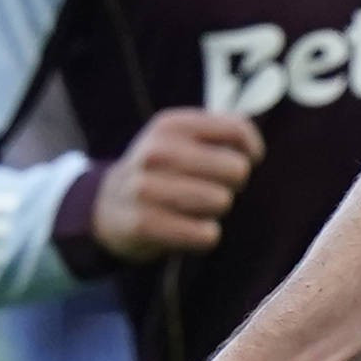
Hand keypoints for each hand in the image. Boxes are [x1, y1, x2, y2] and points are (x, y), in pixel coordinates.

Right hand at [97, 110, 263, 261]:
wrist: (107, 204)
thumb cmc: (163, 169)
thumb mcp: (182, 137)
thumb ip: (223, 132)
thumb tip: (253, 152)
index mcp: (171, 125)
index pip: (237, 130)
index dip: (252, 149)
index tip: (247, 159)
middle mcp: (156, 153)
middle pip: (236, 169)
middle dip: (232, 183)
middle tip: (211, 186)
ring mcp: (145, 188)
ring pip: (221, 202)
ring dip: (215, 210)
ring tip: (194, 206)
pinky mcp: (143, 224)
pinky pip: (206, 234)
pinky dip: (205, 235)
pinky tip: (187, 228)